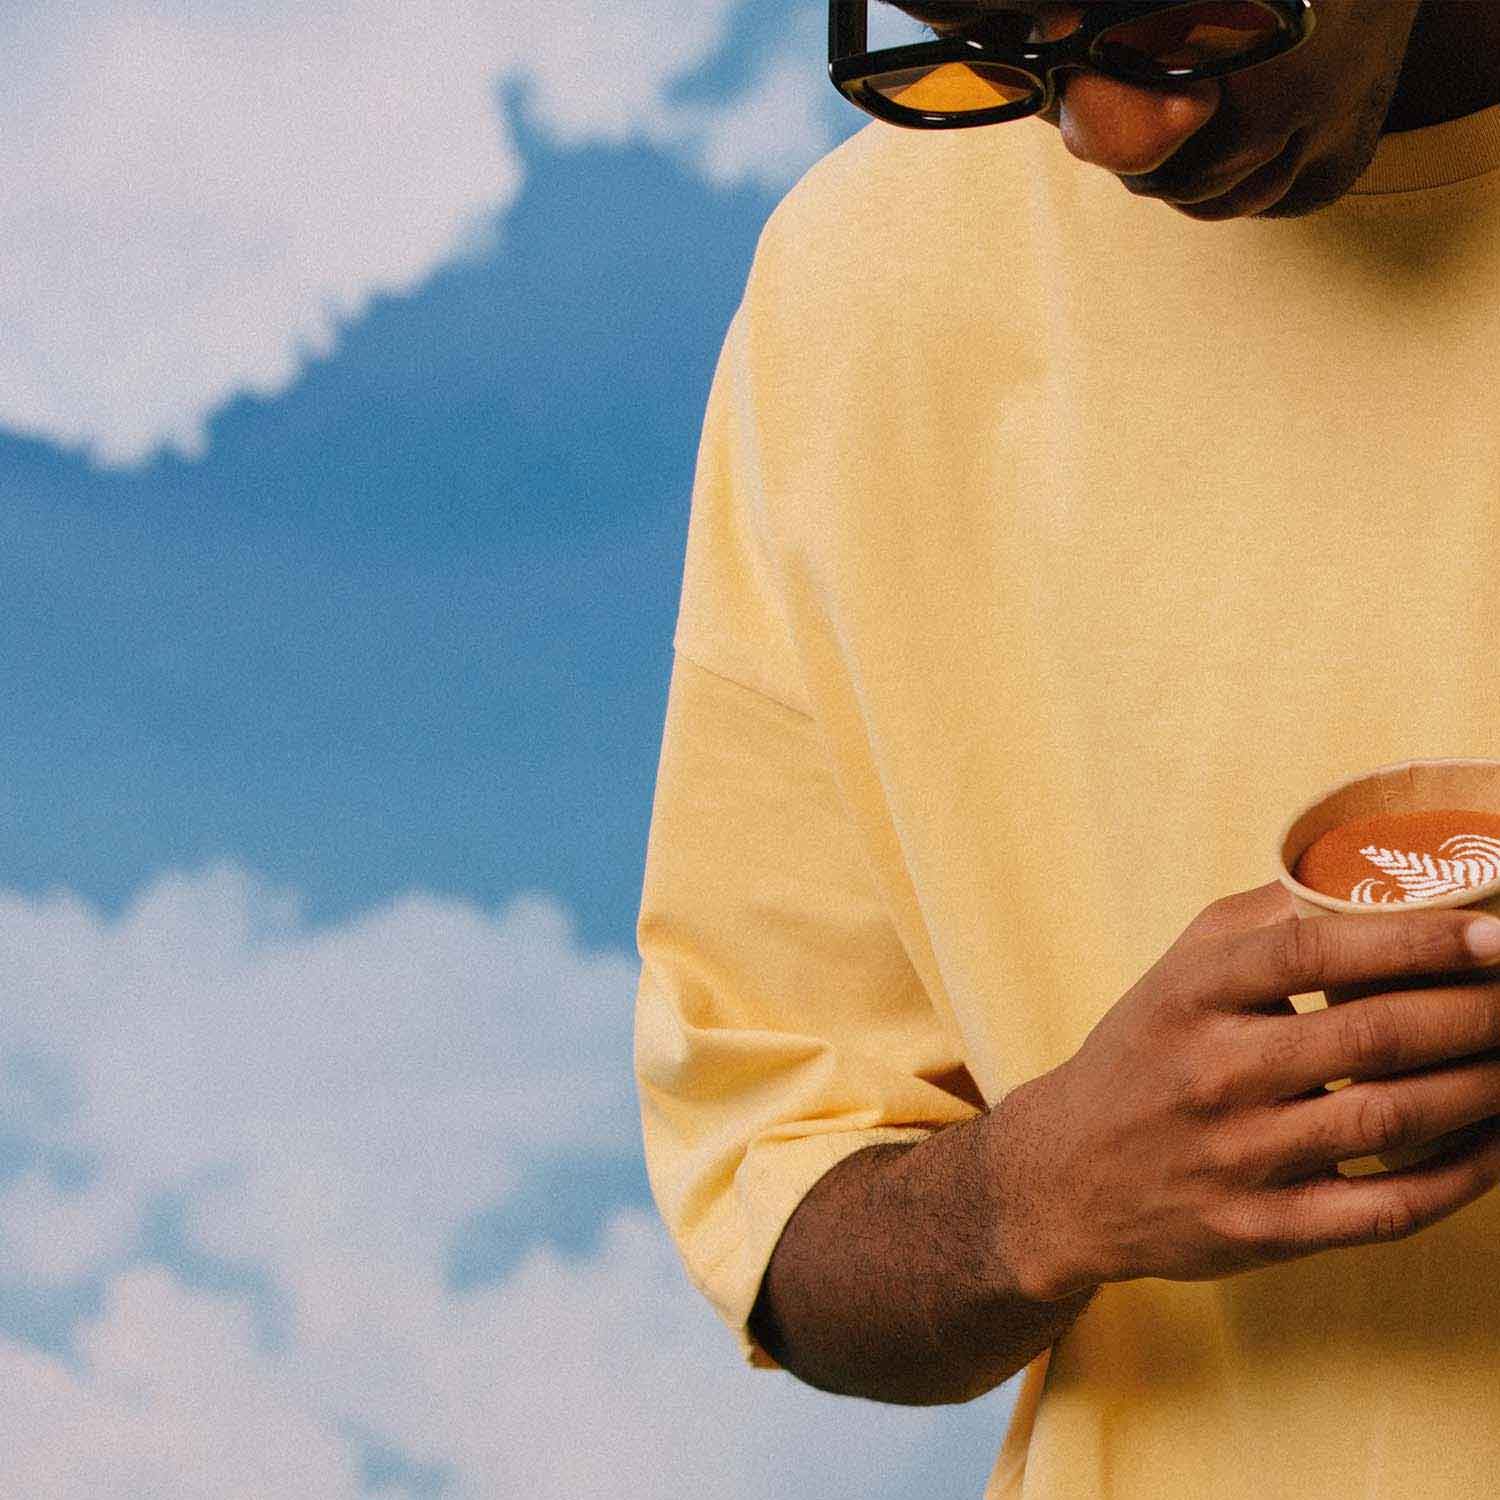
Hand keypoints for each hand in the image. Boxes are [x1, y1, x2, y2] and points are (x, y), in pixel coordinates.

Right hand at [987, 881, 1499, 1301]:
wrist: (1066, 1173)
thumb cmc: (1143, 1053)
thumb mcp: (1176, 971)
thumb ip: (1260, 922)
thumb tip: (1367, 880)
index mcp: (1192, 994)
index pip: (1312, 950)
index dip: (1413, 939)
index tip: (1493, 934)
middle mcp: (1213, 1072)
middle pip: (1372, 1035)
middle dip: (1477, 1013)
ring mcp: (1237, 1157)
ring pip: (1391, 1119)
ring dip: (1483, 1088)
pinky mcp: (1261, 1230)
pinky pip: (1383, 1207)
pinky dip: (1458, 1177)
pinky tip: (1496, 1145)